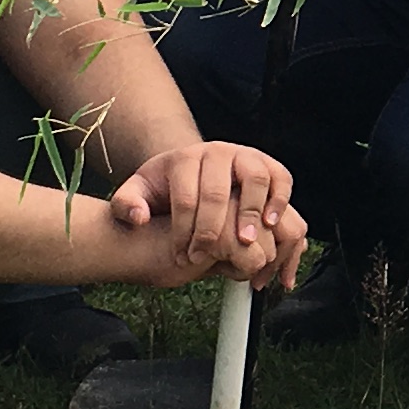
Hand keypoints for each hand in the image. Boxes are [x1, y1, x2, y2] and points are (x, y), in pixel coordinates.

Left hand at [109, 141, 303, 283]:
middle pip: (219, 191)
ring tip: (247, 243)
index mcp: (184, 158)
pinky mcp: (268, 163)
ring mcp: (246, 155)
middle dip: (214, 229)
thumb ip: (127, 204)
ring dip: (253, 213)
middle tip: (209, 256)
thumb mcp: (138, 192)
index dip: (184, 232)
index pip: (186, 197)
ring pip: (255, 179)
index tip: (182, 257)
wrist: (194, 169)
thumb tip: (139, 217)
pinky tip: (272, 226)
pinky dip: (280, 200)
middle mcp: (218, 151)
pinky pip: (281, 178)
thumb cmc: (167, 187)